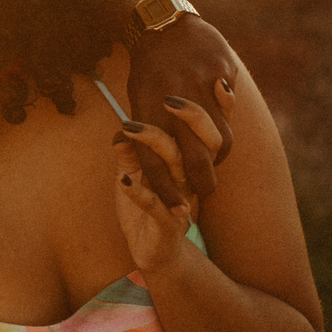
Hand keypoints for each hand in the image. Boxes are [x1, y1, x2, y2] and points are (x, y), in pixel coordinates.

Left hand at [113, 86, 232, 267]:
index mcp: (191, 162)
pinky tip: (123, 178)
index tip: (189, 79)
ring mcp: (182, 202)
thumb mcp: (135, 171)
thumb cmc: (145, 204)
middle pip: (205, 143)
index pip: (208, 129)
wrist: (153, 252)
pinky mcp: (167, 227)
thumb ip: (132, 148)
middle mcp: (192, 180)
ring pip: (178, 169)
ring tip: (131, 128)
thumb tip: (125, 124)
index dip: (208, 106)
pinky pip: (156, 207)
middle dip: (191, 118)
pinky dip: (139, 192)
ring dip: (155, 146)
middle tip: (168, 97)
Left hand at [127, 16, 238, 199]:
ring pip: (220, 138)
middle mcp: (173, 100)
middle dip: (202, 183)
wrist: (161, 20)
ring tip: (212, 162)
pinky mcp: (220, 71)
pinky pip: (229, 106)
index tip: (179, 215)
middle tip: (205, 195)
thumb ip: (144, 128)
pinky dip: (226, 117)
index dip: (167, 190)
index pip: (155, 161)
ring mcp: (199, 85)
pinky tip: (222, 121)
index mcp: (145, 109)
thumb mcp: (136, 95)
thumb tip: (136, 157)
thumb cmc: (146, 66)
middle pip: (195, 157)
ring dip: (217, 155)